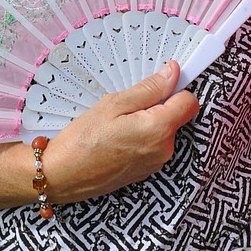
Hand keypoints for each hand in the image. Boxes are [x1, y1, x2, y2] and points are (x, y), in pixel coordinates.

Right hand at [43, 60, 199, 200]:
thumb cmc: (82, 140)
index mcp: (159, 129)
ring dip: (147, 123)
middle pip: (176, 117)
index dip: (176, 89)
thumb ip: (149, 89)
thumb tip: (173, 73)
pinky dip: (140, 139)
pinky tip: (116, 140)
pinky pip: (152, 147)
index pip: (189, 102)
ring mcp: (155, 164)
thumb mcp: (114, 104)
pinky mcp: (145, 172)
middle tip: (126, 107)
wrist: (60, 176)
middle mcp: (164, 150)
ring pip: (163, 132)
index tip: (159, 84)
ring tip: (117, 125)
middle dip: (158, 107)